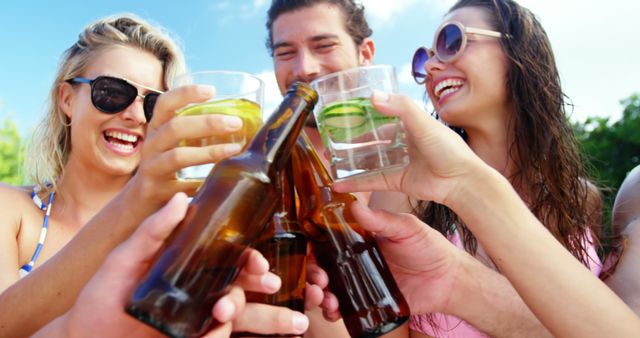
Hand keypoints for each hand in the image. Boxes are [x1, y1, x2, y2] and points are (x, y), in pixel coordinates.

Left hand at [36, 193, 308, 337]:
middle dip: (256, 285)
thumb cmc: (101, 295)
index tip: (258, 262)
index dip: (248, 259)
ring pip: (232, 311)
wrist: (83, 337)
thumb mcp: (125, 257)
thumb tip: (182, 197)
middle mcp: (194, 290)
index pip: (226, 259)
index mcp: (185, 266)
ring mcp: (192, 316)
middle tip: (267, 284)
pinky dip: (217, 337)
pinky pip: (213, 337)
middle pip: (238, 284)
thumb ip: (153, 230)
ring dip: (236, 309)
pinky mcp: (188, 337)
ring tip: (220, 314)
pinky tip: (212, 334)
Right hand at [132, 85, 244, 207]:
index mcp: (157, 128)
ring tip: (234, 149)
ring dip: (209, 152)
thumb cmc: (166, 165)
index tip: (212, 90)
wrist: (140, 201)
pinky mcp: (156, 192)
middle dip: (207, 123)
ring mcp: (151, 169)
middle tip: (236, 123)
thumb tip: (238, 123)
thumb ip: (196, 132)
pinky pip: (182, 187)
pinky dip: (202, 184)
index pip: (165, 103)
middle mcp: (151, 145)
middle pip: (175, 128)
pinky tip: (221, 183)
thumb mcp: (173, 144)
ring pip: (178, 156)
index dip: (186, 94)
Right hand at [305, 201, 463, 317]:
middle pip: (323, 267)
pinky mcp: (369, 303)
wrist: (450, 280)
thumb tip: (354, 204)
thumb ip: (381, 220)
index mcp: (362, 241)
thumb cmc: (431, 248)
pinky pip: (345, 308)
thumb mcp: (406, 228)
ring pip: (329, 288)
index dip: (314, 246)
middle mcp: (357, 262)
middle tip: (318, 278)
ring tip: (323, 296)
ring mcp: (362, 284)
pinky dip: (334, 310)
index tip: (307, 250)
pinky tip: (333, 309)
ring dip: (319, 292)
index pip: (330, 242)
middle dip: (313, 273)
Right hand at [333, 92, 484, 205]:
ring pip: (368, 160)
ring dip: (349, 161)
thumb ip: (401, 107)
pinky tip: (339, 184)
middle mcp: (401, 141)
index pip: (380, 114)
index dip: (361, 113)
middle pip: (370, 138)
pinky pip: (372, 180)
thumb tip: (372, 97)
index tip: (341, 112)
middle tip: (330, 138)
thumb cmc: (448, 149)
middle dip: (350, 139)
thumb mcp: (424, 123)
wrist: (461, 181)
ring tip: (330, 161)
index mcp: (408, 123)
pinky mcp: (396, 181)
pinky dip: (356, 183)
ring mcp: (397, 161)